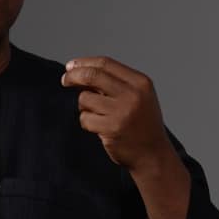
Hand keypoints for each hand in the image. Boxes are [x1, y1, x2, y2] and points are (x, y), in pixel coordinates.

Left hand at [60, 56, 171, 172]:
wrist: (153, 155)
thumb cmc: (141, 124)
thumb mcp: (137, 96)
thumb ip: (113, 83)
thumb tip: (78, 71)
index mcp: (140, 82)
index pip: (105, 63)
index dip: (84, 63)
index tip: (71, 66)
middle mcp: (132, 95)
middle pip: (92, 75)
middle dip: (73, 76)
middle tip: (65, 81)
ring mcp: (122, 112)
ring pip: (85, 98)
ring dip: (84, 106)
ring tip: (97, 115)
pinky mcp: (112, 129)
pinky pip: (85, 118)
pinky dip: (87, 122)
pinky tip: (99, 128)